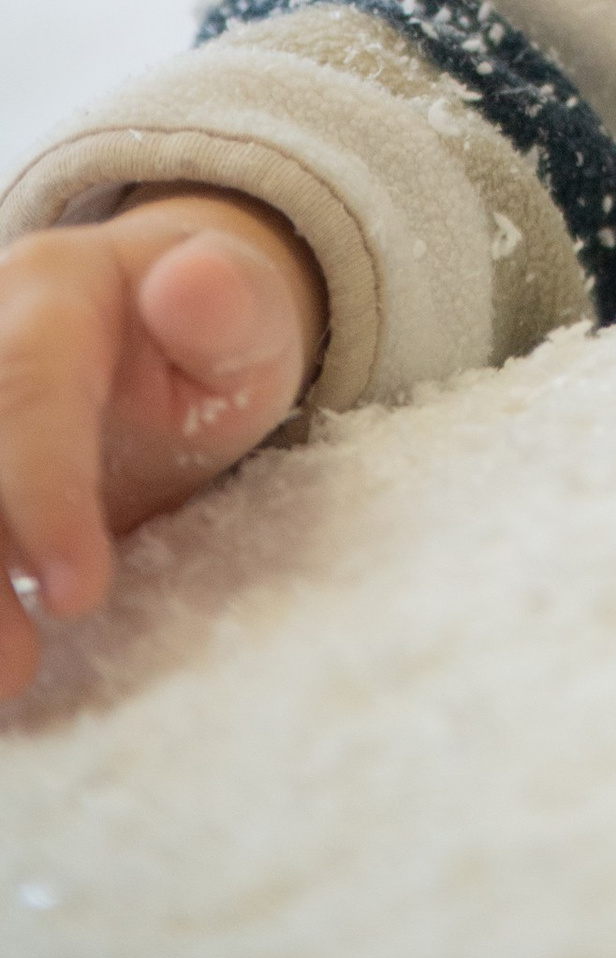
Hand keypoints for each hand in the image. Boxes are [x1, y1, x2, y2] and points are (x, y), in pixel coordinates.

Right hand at [0, 185, 325, 699]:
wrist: (168, 324)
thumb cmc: (212, 330)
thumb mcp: (250, 315)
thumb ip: (231, 306)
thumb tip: (193, 280)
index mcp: (55, 287)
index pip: (29, 383)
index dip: (43, 488)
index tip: (78, 593)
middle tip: (19, 663)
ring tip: (6, 677)